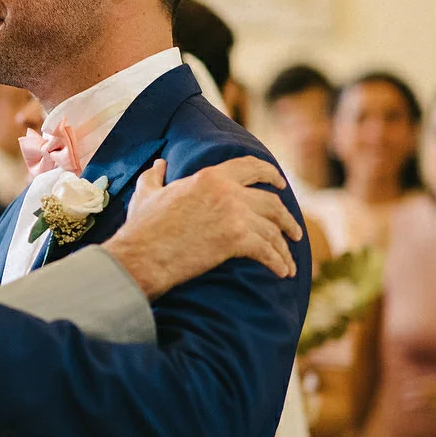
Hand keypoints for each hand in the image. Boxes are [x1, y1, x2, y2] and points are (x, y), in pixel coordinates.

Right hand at [102, 157, 301, 298]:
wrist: (141, 256)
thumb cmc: (142, 228)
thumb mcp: (147, 194)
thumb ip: (155, 176)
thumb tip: (159, 164)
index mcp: (209, 176)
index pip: (250, 167)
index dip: (270, 173)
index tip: (280, 183)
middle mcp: (228, 192)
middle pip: (271, 202)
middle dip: (287, 218)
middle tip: (294, 230)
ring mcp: (234, 215)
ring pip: (273, 229)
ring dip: (284, 247)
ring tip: (289, 261)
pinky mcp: (237, 240)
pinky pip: (267, 251)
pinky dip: (277, 263)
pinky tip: (282, 272)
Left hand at [407, 376, 435, 426]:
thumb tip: (435, 379)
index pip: (435, 384)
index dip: (420, 385)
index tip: (407, 385)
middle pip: (434, 397)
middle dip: (418, 397)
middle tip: (404, 396)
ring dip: (422, 407)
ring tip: (408, 405)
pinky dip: (434, 416)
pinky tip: (425, 414)